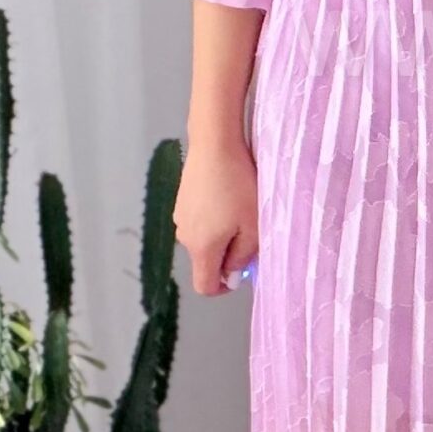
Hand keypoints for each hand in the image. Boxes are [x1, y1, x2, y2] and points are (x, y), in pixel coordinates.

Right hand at [174, 137, 259, 295]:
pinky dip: (213, 216)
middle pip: (205, 260)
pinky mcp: (182, 198)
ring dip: (222, 233)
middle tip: (250, 231)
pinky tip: (227, 194)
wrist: (215, 143)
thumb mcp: (252, 226)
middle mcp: (184, 236)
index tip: (242, 273)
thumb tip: (233, 273)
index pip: (205, 286)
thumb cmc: (238, 186)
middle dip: (227, 255)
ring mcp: (180, 215)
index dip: (224, 288)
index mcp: (201, 248)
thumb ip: (243, 256)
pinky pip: (199, 219)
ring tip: (241, 208)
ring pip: (203, 238)